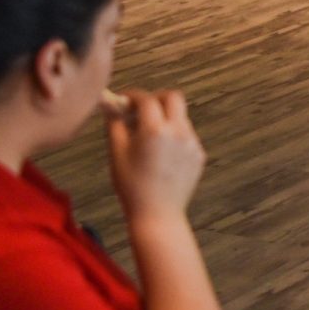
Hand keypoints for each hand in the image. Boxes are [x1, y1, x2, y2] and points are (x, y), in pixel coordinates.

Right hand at [106, 89, 206, 224]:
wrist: (157, 213)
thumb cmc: (131, 185)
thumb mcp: (116, 152)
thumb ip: (114, 123)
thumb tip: (109, 102)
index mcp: (155, 130)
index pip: (146, 99)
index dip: (133, 96)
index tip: (124, 101)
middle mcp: (178, 132)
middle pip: (173, 97)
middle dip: (156, 98)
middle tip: (142, 109)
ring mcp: (192, 143)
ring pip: (181, 117)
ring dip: (166, 118)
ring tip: (149, 136)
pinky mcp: (199, 154)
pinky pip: (187, 135)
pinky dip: (174, 135)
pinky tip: (162, 153)